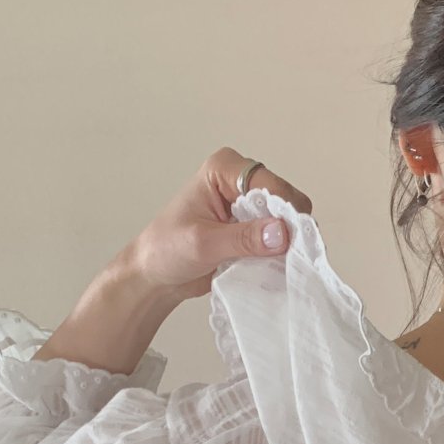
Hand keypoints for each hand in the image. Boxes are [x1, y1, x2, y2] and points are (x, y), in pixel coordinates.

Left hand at [124, 149, 313, 303]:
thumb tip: (282, 233)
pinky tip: (273, 266)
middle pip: (284, 200)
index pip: (270, 184)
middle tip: (283, 256)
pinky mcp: (252, 229)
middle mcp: (240, 181)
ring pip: (287, 220)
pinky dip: (280, 253)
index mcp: (224, 169)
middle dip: (287, 228)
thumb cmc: (167, 250)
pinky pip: (280, 238)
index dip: (284, 211)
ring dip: (286, 244)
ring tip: (277, 264)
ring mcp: (248, 206)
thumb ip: (243, 239)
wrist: (156, 274)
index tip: (286, 242)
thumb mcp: (204, 244)